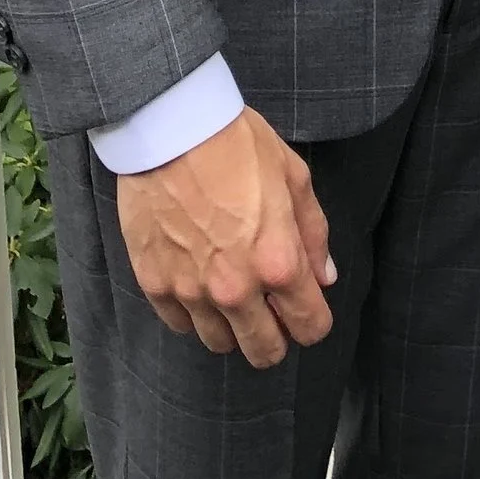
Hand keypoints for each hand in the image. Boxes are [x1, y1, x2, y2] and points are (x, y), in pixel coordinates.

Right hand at [112, 107, 336, 365]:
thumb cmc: (236, 144)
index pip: (309, 326)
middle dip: (276, 336)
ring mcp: (191, 292)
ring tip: (231, 292)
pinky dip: (192, 313)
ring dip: (232, 326)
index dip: (313, 319)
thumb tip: (324, 277)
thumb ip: (314, 234)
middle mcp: (236, 289)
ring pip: (220, 344)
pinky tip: (197, 282)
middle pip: (264, 352)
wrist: (170, 127)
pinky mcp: (155, 285)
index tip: (306, 306)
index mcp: (279, 262)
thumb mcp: (293, 177)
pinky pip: (180, 324)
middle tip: (271, 309)